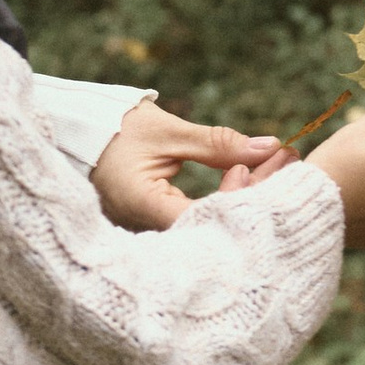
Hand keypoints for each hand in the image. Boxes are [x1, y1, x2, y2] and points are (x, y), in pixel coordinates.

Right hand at [92, 99, 283, 233]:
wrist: (78, 136)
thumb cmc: (115, 130)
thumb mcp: (167, 131)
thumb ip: (217, 143)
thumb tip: (269, 147)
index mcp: (143, 207)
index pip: (205, 218)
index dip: (238, 199)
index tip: (256, 165)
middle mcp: (146, 231)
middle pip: (215, 228)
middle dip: (255, 195)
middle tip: (286, 160)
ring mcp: (152, 234)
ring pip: (212, 227)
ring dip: (246, 196)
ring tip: (276, 164)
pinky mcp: (160, 229)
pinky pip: (202, 222)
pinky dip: (228, 201)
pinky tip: (251, 179)